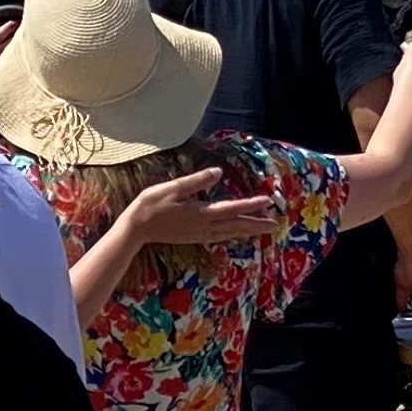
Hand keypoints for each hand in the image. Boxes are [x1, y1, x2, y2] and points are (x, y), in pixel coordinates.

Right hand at [113, 165, 283, 247]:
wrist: (136, 229)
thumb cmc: (152, 205)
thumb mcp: (173, 188)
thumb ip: (197, 181)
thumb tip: (218, 172)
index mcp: (201, 212)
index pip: (232, 208)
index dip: (251, 204)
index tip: (267, 201)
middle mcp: (204, 226)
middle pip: (235, 224)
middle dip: (256, 223)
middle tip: (274, 224)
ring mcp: (199, 234)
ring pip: (229, 232)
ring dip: (246, 230)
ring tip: (261, 229)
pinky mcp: (193, 237)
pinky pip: (219, 236)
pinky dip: (232, 234)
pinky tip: (233, 233)